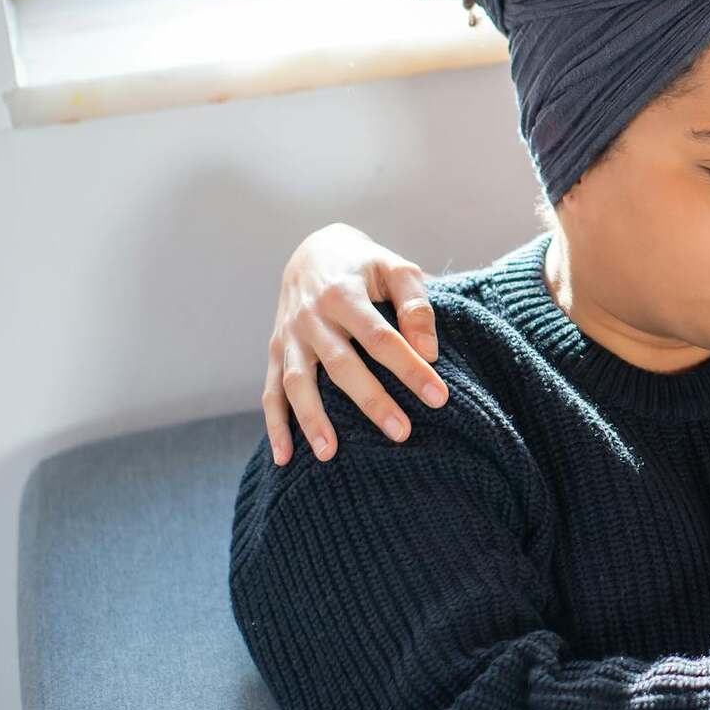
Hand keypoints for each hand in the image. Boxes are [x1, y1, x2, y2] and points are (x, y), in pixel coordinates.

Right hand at [263, 224, 445, 464]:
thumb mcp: (396, 268)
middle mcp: (311, 317)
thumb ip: (416, 304)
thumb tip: (429, 351)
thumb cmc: (366, 266)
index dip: (409, 368)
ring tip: (331, 454)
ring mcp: (289, 336)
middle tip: (401, 433)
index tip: (438, 397)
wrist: (312, 251)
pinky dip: (274, 425)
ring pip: (297, 382)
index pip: (381, 338)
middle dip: (371, 401)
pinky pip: (270, 392)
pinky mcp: (276, 351)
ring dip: (312, 419)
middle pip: (341, 365)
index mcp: (344, 293)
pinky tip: (285, 457)